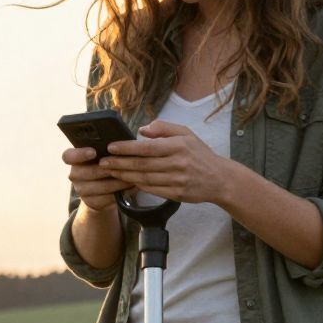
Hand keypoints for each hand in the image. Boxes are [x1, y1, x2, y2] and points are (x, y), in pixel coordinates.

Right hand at [62, 145, 124, 213]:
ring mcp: (81, 190)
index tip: (93, 152)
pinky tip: (130, 187)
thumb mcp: (104, 154)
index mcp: (74, 159)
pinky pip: (106, 198)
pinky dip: (120, 192)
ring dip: (118, 181)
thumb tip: (119, 143)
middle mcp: (74, 174)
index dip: (79, 154)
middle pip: (88, 172)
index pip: (68, 156)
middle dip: (106, 169)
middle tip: (123, 164)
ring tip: (132, 176)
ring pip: (100, 186)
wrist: (106, 188)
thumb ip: (107, 149)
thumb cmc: (107, 163)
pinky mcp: (91, 202)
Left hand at [105, 123, 235, 206]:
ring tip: (110, 172)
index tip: (111, 147)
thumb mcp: (186, 134)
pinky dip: (137, 186)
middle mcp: (177, 163)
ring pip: (144, 178)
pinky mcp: (176, 194)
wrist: (219, 179)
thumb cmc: (199, 154)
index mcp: (178, 146)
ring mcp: (177, 180)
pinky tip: (126, 182)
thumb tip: (142, 130)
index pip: (147, 147)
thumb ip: (164, 128)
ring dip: (124, 176)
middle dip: (120, 163)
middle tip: (103, 162)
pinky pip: (151, 190)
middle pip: (142, 164)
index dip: (127, 148)